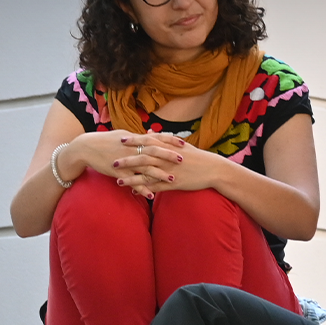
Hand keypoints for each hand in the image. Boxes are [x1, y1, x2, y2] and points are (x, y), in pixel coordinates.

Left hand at [110, 133, 234, 197]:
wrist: (212, 169)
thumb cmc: (196, 156)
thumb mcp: (179, 144)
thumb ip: (162, 138)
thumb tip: (148, 131)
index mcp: (168, 147)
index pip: (148, 141)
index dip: (134, 141)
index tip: (121, 140)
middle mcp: (167, 158)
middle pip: (144, 157)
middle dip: (127, 160)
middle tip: (113, 162)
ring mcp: (170, 171)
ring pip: (147, 174)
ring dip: (132, 178)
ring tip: (118, 181)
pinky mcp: (174, 183)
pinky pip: (155, 187)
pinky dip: (144, 190)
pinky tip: (134, 193)